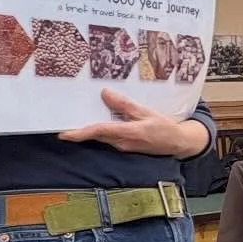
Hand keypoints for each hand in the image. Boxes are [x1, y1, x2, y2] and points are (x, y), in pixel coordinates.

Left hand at [60, 90, 199, 154]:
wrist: (179, 143)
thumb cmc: (165, 127)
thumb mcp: (147, 112)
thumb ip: (125, 104)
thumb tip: (105, 94)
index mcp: (128, 133)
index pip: (99, 131)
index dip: (80, 133)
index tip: (63, 134)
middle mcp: (122, 143)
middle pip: (97, 135)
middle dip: (80, 130)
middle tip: (64, 120)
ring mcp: (124, 147)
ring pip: (102, 137)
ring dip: (90, 130)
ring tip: (77, 119)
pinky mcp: (126, 146)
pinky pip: (109, 138)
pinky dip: (101, 131)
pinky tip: (99, 122)